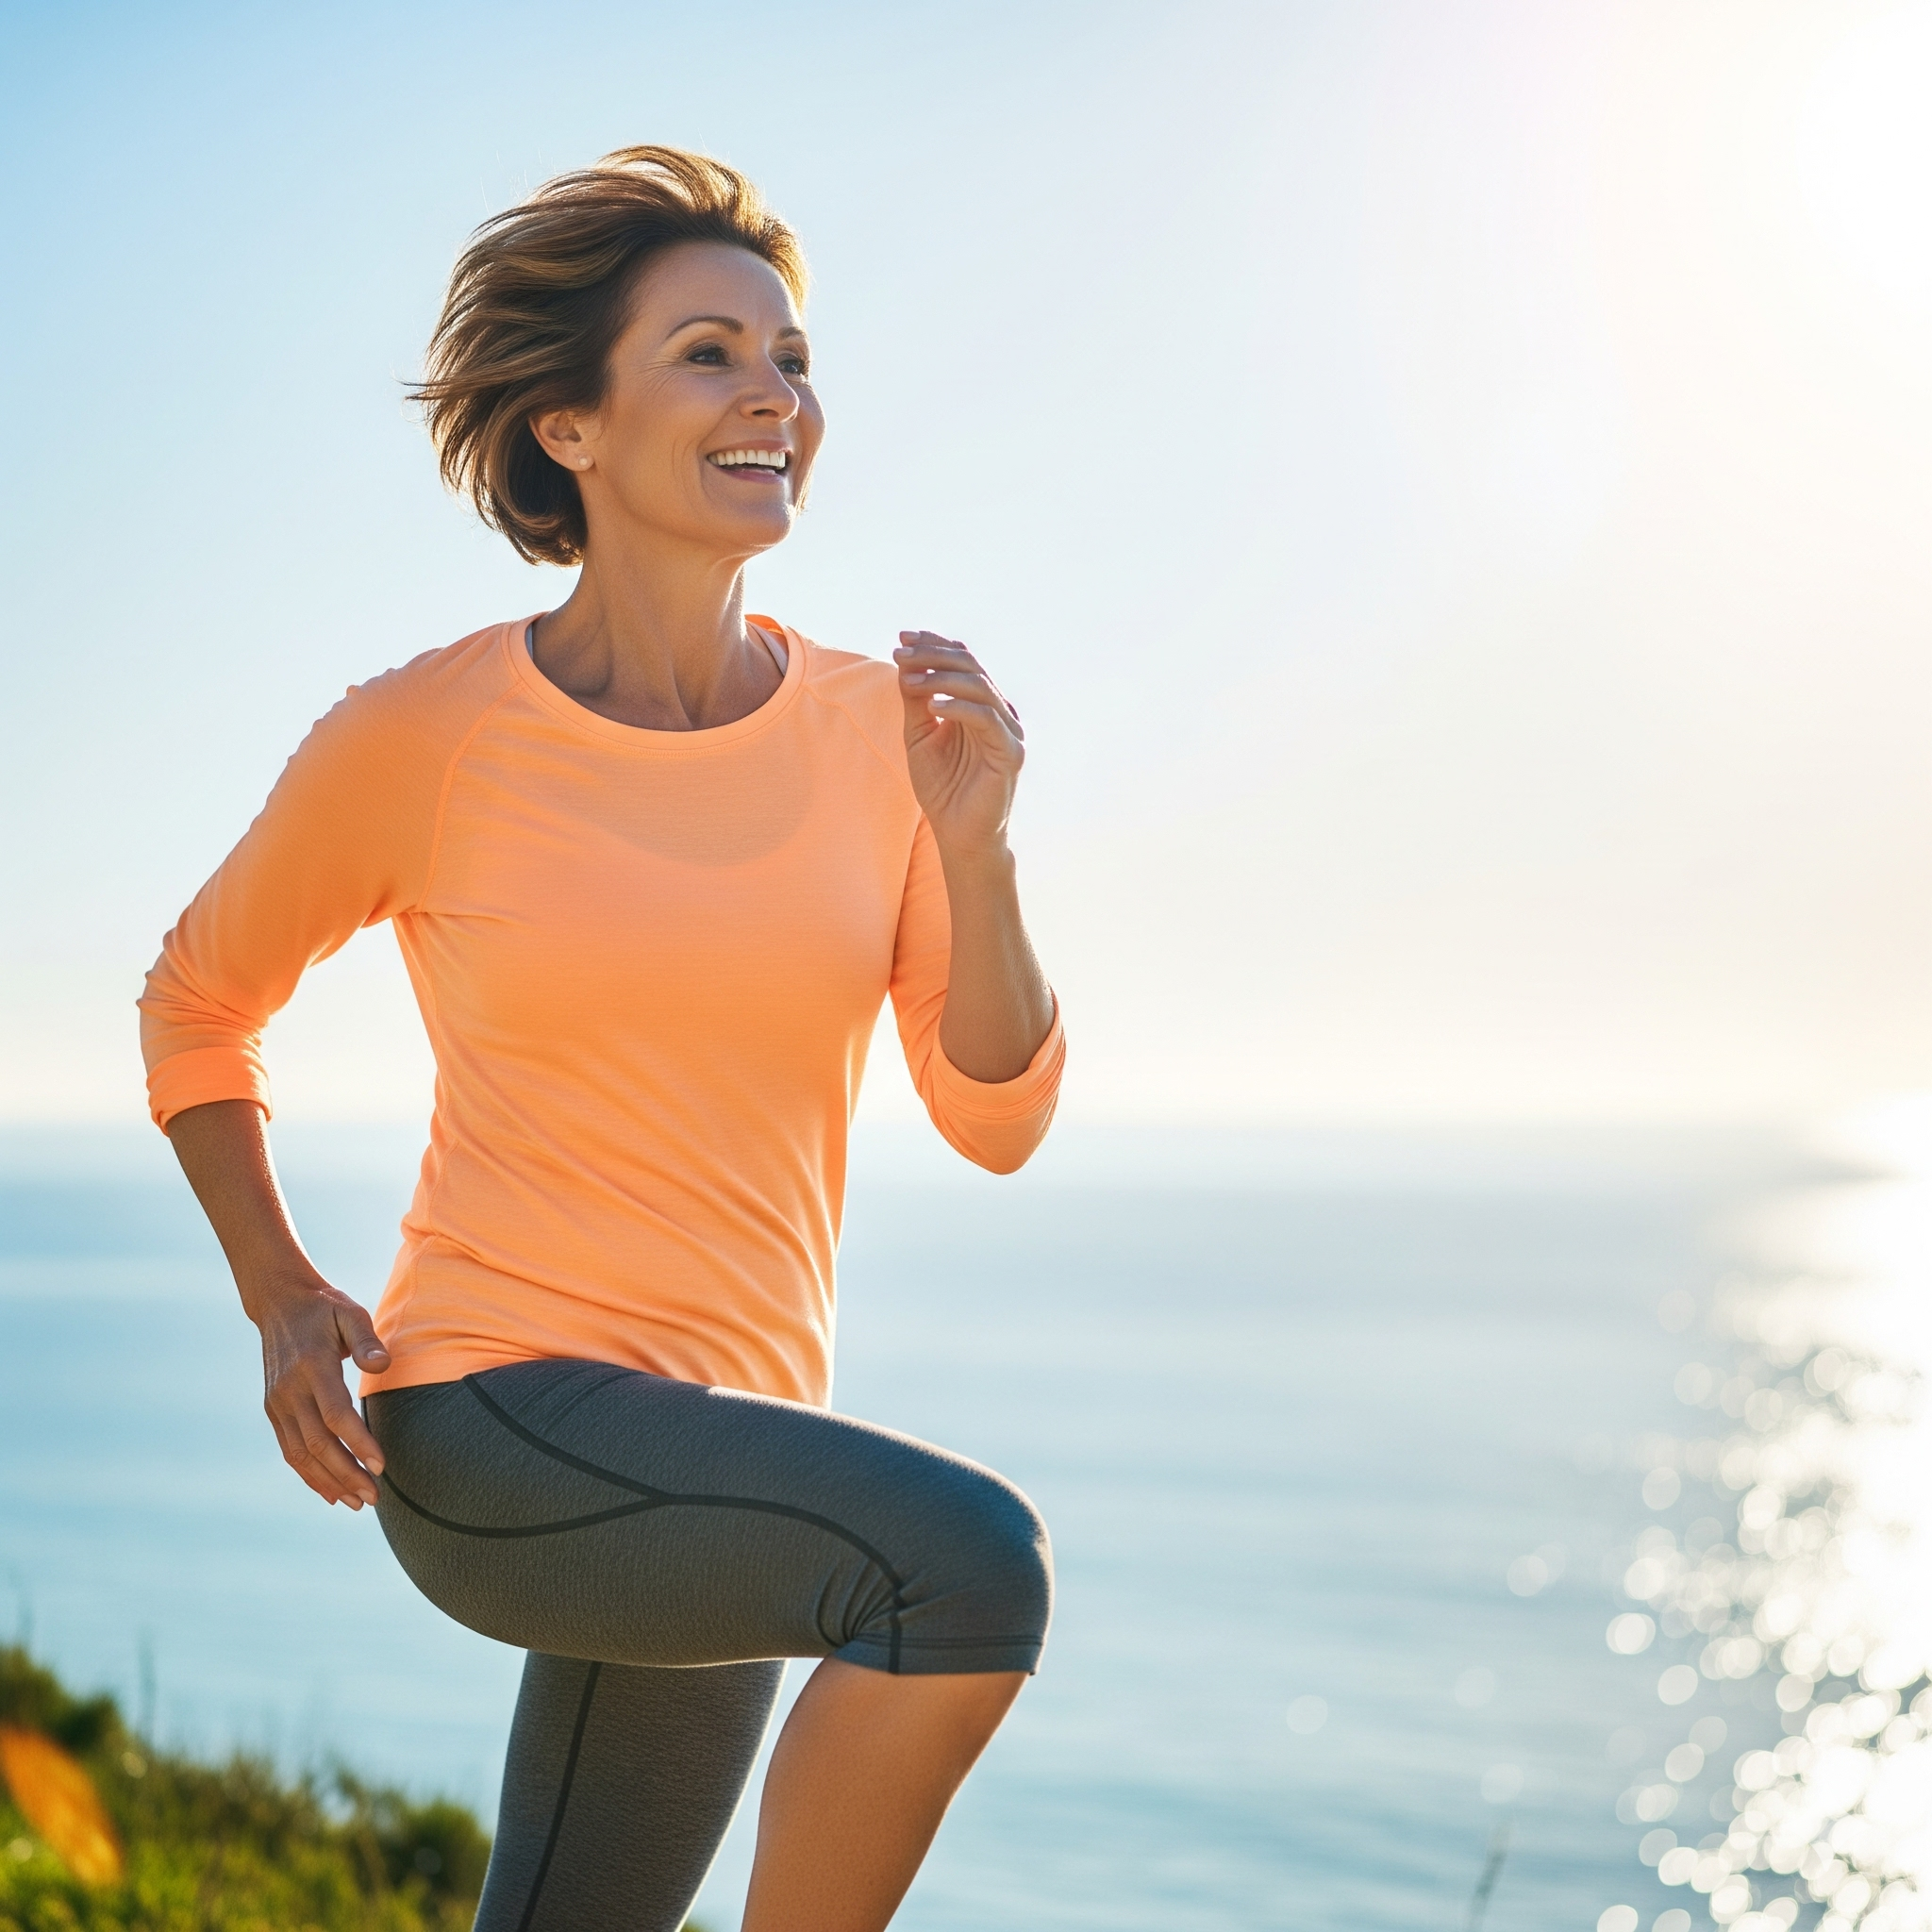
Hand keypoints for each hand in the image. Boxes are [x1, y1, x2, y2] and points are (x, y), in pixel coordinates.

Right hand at [251, 1274, 390, 1508]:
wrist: (279, 1303)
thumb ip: (366, 1339)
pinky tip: (331, 1492)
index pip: (335, 1414)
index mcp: (312, 1366)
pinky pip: (290, 1450)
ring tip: (358, 1502)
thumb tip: (380, 1366)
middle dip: (347, 1473)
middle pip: (318, 1443)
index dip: (357, 1442)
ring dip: (329, 1482)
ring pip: (301, 1454)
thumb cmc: (324, 1308)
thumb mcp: (349, 1312)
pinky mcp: (273, 1410)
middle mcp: (289, 1390)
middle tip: (376, 1496)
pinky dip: (308, 1475)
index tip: (382, 1464)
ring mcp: (277, 1403)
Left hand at [893, 632, 1023, 857]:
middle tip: (900, 652)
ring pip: (979, 686)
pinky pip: (985, 718)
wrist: (960, 835)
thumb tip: (904, 661)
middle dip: (933, 655)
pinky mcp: (1011, 752)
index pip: (962, 661)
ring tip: (910, 679)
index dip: (934, 644)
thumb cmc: (942, 789)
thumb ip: (916, 701)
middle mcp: (998, 712)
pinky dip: (957, 707)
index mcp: (979, 705)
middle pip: (970, 665)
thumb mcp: (919, 736)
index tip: (901, 637)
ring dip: (941, 677)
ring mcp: (1008, 730)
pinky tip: (932, 706)